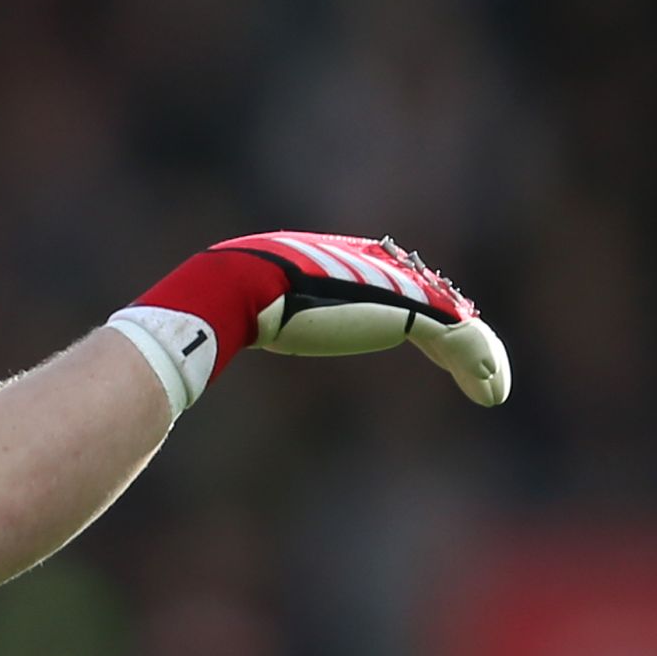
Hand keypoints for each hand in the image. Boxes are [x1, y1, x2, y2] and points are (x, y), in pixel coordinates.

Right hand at [107, 231, 509, 415]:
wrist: (223, 294)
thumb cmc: (209, 313)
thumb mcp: (223, 325)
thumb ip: (214, 339)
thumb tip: (166, 369)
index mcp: (320, 263)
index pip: (374, 275)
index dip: (405, 300)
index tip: (424, 325)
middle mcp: (360, 264)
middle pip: (418, 288)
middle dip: (447, 321)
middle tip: (469, 357)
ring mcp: (384, 284)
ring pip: (447, 314)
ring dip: (473, 353)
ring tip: (489, 386)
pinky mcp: (402, 306)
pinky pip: (456, 334)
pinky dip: (477, 362)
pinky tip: (490, 393)